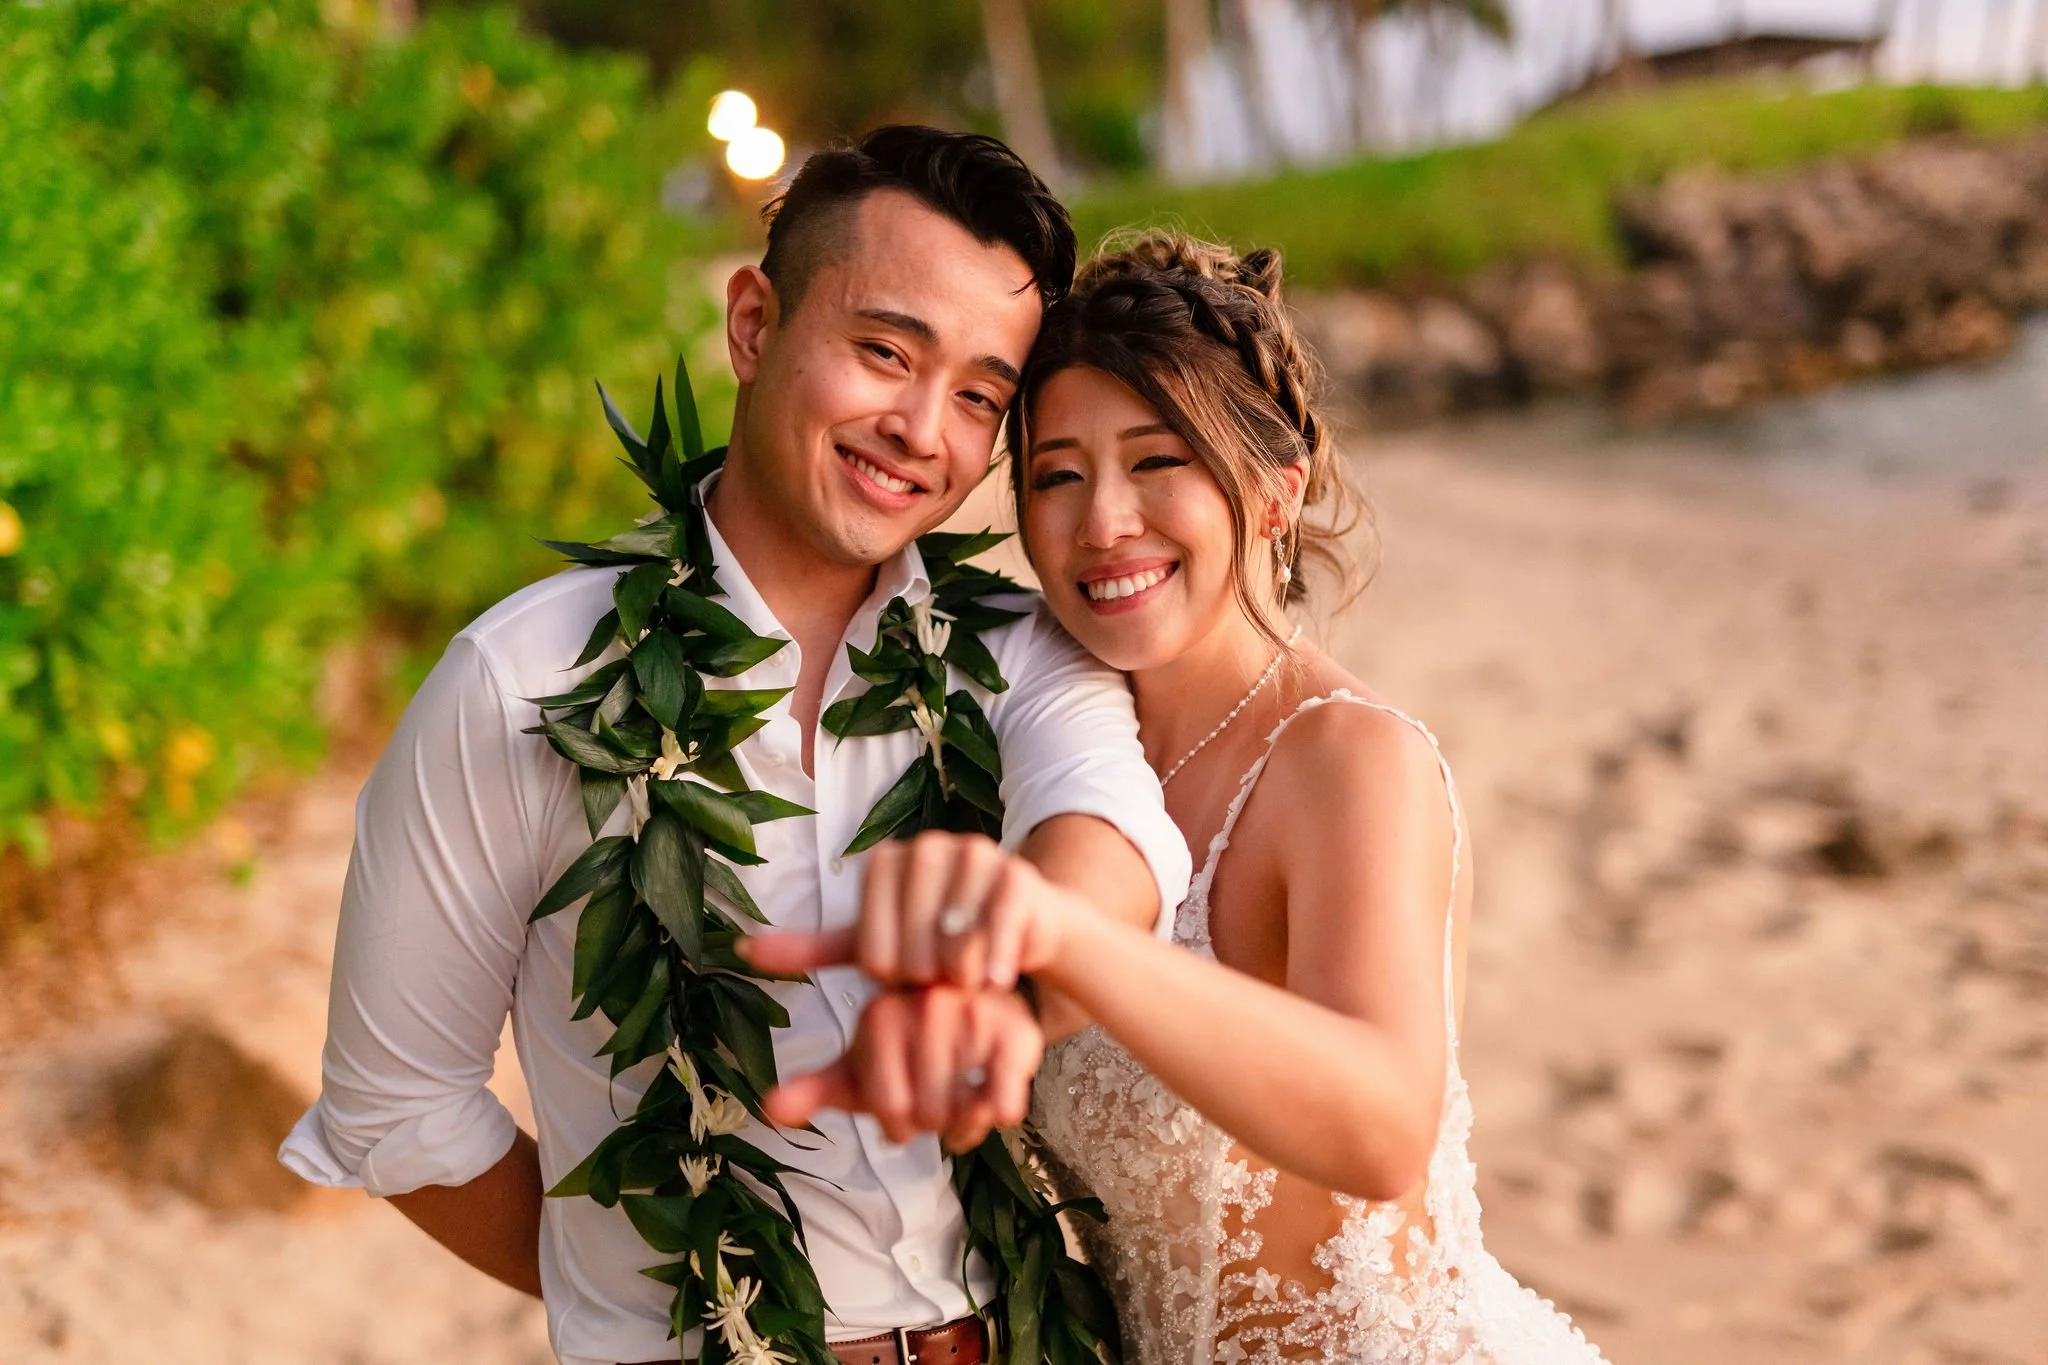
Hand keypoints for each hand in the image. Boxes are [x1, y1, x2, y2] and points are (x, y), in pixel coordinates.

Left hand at [740, 830, 1073, 989]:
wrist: (1019, 921)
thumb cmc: (936, 938)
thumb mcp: (874, 943)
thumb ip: (813, 949)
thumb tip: (742, 953)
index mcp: (883, 861)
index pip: (871, 948)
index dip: (891, 977)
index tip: (905, 978)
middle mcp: (926, 847)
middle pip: (913, 947)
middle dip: (926, 979)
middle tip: (939, 986)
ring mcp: (974, 854)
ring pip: (954, 941)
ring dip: (960, 975)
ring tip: (966, 984)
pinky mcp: (1016, 874)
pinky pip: (997, 928)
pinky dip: (993, 960)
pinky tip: (994, 982)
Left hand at [763, 985, 1042, 1151]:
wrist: (983, 1002)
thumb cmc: (916, 1041)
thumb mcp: (865, 1062)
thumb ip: (817, 1086)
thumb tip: (769, 1110)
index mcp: (880, 1011)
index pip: (884, 1105)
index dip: (895, 1124)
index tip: (902, 1114)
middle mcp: (925, 1004)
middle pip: (924, 1111)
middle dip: (929, 1126)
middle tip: (935, 1111)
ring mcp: (974, 1014)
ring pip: (962, 1109)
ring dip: (964, 1125)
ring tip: (963, 1110)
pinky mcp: (1017, 1028)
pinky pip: (1002, 1100)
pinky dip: (996, 1114)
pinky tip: (993, 1104)